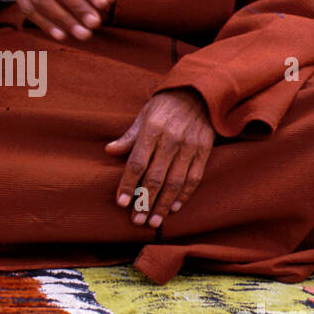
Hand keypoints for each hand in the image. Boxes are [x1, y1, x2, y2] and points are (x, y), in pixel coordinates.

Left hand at [106, 88, 215, 228]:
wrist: (200, 91)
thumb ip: (129, 136)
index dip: (128, 184)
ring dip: (163, 204)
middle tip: (136, 221)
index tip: (121, 203)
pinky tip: (173, 208)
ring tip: (154, 222)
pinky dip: (184, 195)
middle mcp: (171, 139)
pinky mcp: (204, 150)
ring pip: (175, 182)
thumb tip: (109, 151)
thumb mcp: (144, 115)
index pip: (137, 163)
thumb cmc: (166, 105)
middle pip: (155, 177)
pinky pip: (194, 178)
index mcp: (152, 130)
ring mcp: (190, 146)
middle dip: (144, 202)